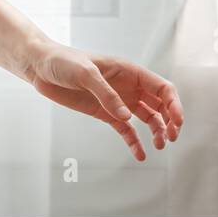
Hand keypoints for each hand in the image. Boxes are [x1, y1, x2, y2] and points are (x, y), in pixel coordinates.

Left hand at [26, 41, 184, 161]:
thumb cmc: (62, 61)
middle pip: (159, 105)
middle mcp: (128, 87)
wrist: (40, 67)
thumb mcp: (84, 73)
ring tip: (159, 146)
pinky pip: (126, 129)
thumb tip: (126, 115)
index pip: (162, 88)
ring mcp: (117, 101)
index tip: (177, 121)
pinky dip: (135, 142)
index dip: (174, 104)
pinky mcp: (104, 113)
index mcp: (128, 72)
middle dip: (170, 121)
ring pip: (147, 118)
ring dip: (157, 131)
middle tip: (171, 138)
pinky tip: (141, 154)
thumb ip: (106, 94)